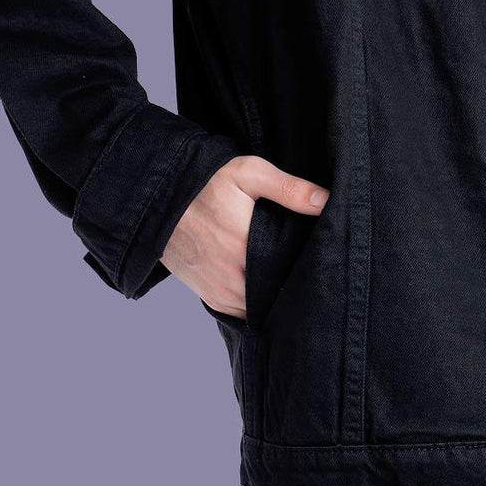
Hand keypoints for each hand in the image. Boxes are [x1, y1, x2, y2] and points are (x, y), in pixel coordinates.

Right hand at [161, 155, 329, 318]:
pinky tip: (268, 286)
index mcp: (246, 247)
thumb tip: (326, 201)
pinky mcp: (210, 296)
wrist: (160, 200)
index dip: (310, 269)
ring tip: (291, 276)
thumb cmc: (207, 183)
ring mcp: (220, 291)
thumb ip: (289, 188)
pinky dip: (256, 304)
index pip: (291, 273)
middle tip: (313, 269)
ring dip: (275, 296)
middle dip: (294, 284)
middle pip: (277, 294)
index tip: (324, 258)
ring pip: (260, 307)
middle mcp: (233, 278)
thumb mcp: (248, 174)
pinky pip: (242, 312)